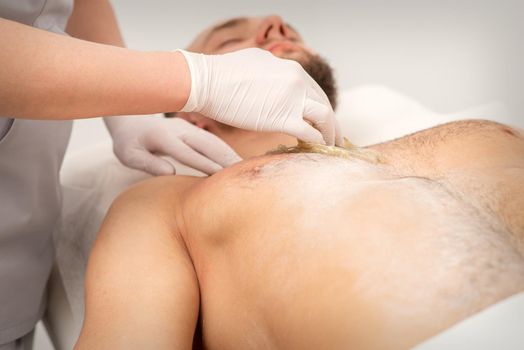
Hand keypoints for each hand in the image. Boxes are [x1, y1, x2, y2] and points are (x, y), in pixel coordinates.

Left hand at [104, 116, 241, 174]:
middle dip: (225, 160)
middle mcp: (179, 130)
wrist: (129, 119)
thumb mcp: (128, 155)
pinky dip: (226, 152)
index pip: (187, 153)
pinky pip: (213, 141)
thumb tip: (170, 173)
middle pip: (207, 145)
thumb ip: (147, 164)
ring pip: (214, 142)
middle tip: (242, 175)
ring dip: (230, 155)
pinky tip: (236, 163)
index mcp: (162, 137)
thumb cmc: (128, 143)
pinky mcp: (193, 130)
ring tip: (246, 170)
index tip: (220, 176)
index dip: (204, 164)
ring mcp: (188, 128)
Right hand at [177, 48, 341, 145]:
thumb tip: (271, 78)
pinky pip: (310, 133)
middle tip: (334, 137)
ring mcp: (293, 98)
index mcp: (290, 68)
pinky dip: (317, 142)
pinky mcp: (283, 118)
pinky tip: (316, 151)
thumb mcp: (254, 62)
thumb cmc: (220, 75)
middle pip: (324, 103)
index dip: (320, 107)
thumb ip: (270, 72)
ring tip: (332, 147)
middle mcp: (297, 79)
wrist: (206, 81)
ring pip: (325, 117)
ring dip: (331, 134)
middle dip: (331, 122)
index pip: (314, 90)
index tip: (321, 121)